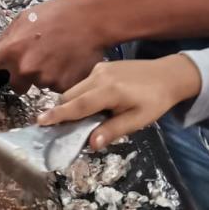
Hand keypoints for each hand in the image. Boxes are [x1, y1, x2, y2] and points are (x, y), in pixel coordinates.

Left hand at [0, 0, 106, 92]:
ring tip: (59, 51)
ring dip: (44, 73)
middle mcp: (25, 67)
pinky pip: (55, 89)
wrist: (93, 19)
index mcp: (12, 47)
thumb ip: (5, 39)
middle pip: (15, 81)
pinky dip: (60, 77)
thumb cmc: (58, 14)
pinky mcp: (62, 87)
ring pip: (36, 84)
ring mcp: (44, 79)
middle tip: (41, 51)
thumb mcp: (26, 19)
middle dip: (24, 71)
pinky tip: (68, 60)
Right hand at [36, 55, 201, 150]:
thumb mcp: (138, 120)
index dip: (58, 114)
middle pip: (70, 96)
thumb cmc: (155, 101)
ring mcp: (100, 69)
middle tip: (55, 129)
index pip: (78, 105)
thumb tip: (91, 143)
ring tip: (76, 121)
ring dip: (71, 103)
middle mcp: (100, 76)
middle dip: (61, 111)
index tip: (40, 121)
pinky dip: (80, 95)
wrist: (168, 74)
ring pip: (75, 88)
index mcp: (110, 90)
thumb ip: (113, 130)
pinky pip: (84, 83)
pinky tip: (91, 106)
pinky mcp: (102, 66)